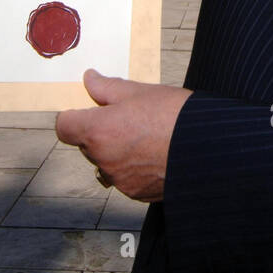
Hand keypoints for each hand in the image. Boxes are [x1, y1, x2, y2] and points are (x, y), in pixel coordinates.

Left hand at [54, 70, 190, 202]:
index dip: (74, 117)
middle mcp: (103, 159)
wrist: (207, 148)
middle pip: (86, 144)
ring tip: (145, 138)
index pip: (64, 126)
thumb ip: (107, 87)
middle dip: (100, 133)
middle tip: (128, 119)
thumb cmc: (175, 116)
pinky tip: (154, 155)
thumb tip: (90, 79)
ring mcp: (119, 179)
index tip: (88, 111)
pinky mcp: (135, 193)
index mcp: (98, 130)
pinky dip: (133, 168)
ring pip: (106, 163)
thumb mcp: (140, 92)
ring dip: (116, 152)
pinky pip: (124, 179)